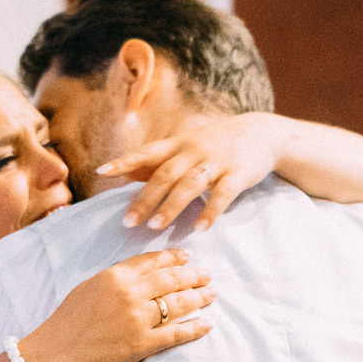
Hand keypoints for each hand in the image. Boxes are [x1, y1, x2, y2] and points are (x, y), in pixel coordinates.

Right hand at [21, 249, 215, 361]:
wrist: (56, 352)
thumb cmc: (67, 321)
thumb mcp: (89, 287)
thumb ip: (115, 280)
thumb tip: (137, 276)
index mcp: (115, 276)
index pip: (151, 261)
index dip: (172, 258)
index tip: (187, 255)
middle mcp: (130, 293)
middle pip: (170, 280)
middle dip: (192, 275)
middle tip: (207, 274)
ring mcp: (138, 318)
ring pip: (177, 304)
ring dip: (199, 297)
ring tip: (212, 293)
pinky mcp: (142, 343)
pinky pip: (175, 334)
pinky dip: (194, 328)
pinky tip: (207, 324)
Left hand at [98, 114, 287, 232]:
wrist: (260, 133)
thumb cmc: (214, 143)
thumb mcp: (185, 145)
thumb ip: (156, 160)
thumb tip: (123, 173)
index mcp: (178, 144)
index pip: (147, 152)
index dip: (125, 161)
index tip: (103, 172)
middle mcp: (194, 150)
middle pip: (165, 174)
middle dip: (145, 198)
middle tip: (128, 222)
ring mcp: (216, 162)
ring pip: (190, 184)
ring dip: (171, 206)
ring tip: (155, 226)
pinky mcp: (237, 174)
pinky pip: (223, 195)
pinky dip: (210, 211)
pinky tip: (200, 228)